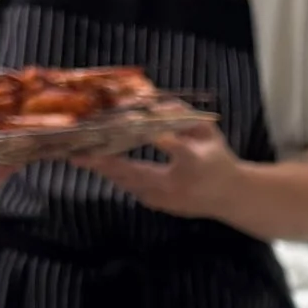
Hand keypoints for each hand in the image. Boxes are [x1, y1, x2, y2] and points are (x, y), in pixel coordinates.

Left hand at [74, 117, 246, 223]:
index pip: (179, 150)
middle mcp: (179, 184)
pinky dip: (115, 176)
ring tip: (79, 157)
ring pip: (129, 183)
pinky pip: (131, 189)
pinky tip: (98, 165)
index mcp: (196, 162)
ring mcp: (167, 199)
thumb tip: (153, 102)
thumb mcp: (208, 131)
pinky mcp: (159, 205)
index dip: (163, 141)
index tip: (148, 132)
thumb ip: (183, 115)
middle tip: (80, 153)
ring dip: (105, 170)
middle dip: (107, 162)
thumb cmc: (217, 158)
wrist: (228, 197)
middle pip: (139, 173)